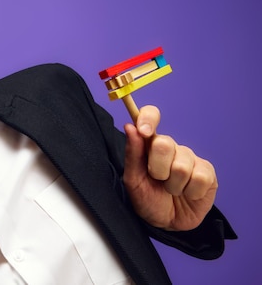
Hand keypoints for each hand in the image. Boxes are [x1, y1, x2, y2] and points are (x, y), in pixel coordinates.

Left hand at [123, 106, 217, 230]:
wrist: (166, 223)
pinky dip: (190, 192)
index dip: (148, 118)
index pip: (151, 115)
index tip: (144, 131)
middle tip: (157, 180)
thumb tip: (130, 127)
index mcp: (149, 144)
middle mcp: (171, 147)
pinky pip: (199, 178)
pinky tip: (187, 194)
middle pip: (164, 143)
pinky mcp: (207, 172)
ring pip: (181, 166)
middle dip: (157, 169)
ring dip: (173, 185)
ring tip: (171, 190)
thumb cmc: (147, 199)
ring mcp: (190, 158)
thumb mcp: (133, 180)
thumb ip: (132, 154)